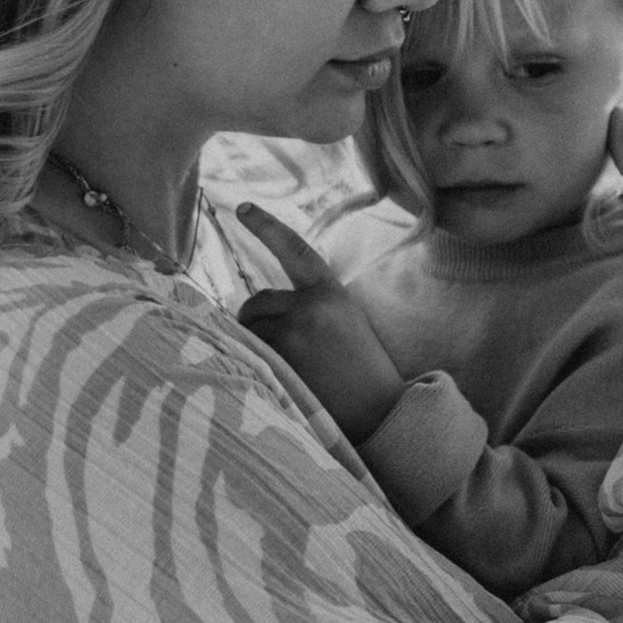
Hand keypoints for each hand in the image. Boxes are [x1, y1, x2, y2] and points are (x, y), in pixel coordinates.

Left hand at [236, 207, 409, 444]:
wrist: (381, 417)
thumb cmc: (363, 378)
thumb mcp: (347, 328)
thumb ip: (310, 310)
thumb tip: (254, 311)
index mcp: (333, 293)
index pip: (295, 250)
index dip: (267, 227)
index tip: (241, 206)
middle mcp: (313, 304)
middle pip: (256, 303)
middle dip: (259, 325)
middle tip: (286, 357)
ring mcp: (295, 328)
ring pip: (249, 330)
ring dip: (258, 349)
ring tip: (292, 374)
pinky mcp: (281, 353)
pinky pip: (248, 352)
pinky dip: (255, 366)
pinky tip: (282, 383)